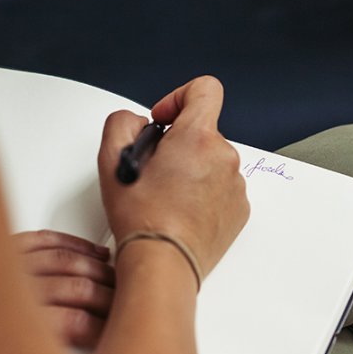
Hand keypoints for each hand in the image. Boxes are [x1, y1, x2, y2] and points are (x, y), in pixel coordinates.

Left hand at [13, 230, 113, 348]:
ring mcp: (13, 263)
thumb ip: (57, 336)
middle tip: (123, 301)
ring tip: (115, 275)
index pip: (76, 321)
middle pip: (77, 287)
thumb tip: (92, 332)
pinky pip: (48, 238)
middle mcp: (17, 288)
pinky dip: (76, 243)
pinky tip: (94, 252)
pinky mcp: (9, 246)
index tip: (115, 327)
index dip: (103, 323)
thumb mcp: (23, 343)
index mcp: (18, 322)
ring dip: (98, 268)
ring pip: (66, 260)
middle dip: (108, 295)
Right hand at [97, 76, 248, 281]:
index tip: (164, 120)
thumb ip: (122, 123)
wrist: (164, 264)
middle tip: (154, 171)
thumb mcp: (112, 161)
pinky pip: (222, 187)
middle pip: (202, 131)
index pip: (204, 89)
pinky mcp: (240, 208)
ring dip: (191, 169)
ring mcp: (236, 184)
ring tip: (167, 196)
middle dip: (178, 144)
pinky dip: (204, 192)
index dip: (179, 98)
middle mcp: (225, 156)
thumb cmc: (142, 219)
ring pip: (211, 161)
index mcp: (198, 138)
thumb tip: (139, 122)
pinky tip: (182, 210)